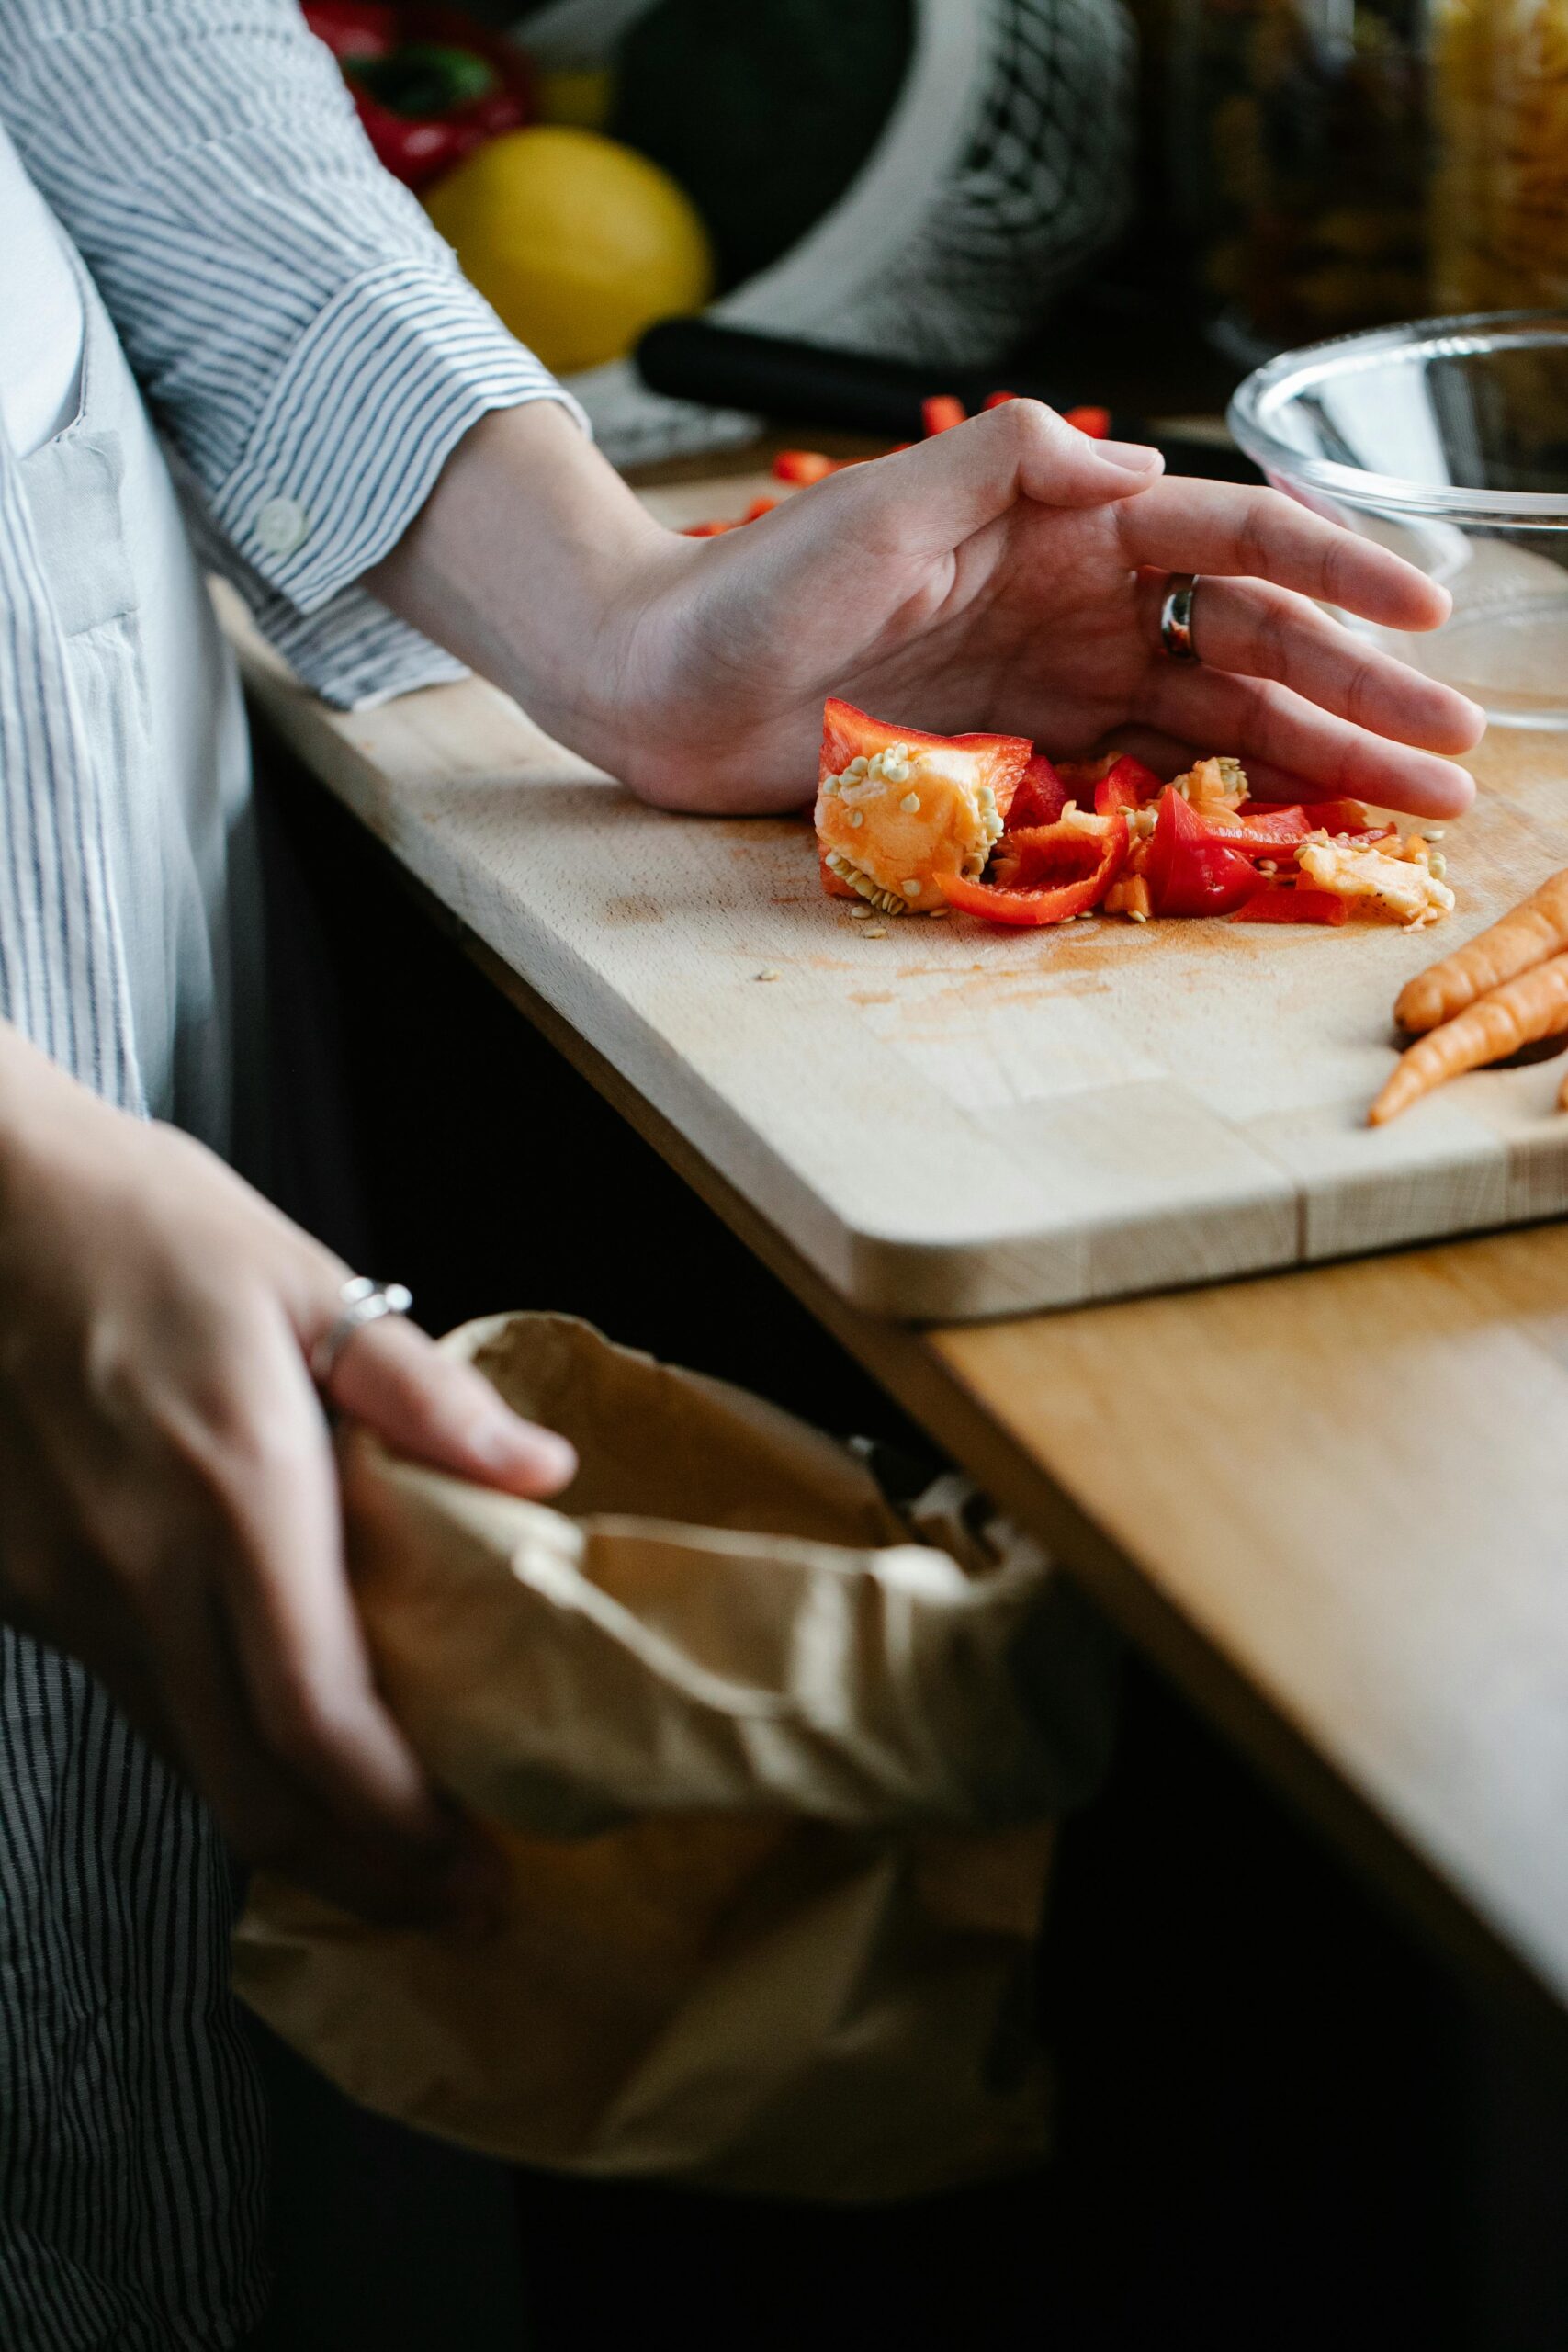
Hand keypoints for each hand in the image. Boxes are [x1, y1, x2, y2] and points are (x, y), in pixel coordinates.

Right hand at [0, 1028, 574, 1923]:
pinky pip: (127, 1697)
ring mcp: (63, 1588)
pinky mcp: (15, 1586)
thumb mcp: (302, 1280)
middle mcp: (140, 1568)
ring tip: (373, 1836)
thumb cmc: (142, 1224)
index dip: (397, 1825)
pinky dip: (207, 1743)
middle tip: (440, 1899)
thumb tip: (540, 1474)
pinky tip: (264, 1726)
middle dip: (353, 1872)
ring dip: (282, 1820)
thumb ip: (424, 1394)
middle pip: (248, 1789)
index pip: (321, 1718)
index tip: (471, 1870)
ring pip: (181, 1762)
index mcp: (237, 1490)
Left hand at [372, 400, 1482, 820]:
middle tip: (1457, 754)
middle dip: (1360, 693)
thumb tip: (1141, 465)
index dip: (1334, 570)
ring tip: (1416, 806)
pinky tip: (1297, 828)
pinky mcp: (1023, 756)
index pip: (1229, 537)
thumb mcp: (881, 502)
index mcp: (1066, 524)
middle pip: (1252, 641)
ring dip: (1320, 757)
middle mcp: (1081, 601)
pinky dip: (1225, 800)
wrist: (660, 685)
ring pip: (1219, 717)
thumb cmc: (753, 583)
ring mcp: (1058, 682)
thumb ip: (1007, 464)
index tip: (1421, 613)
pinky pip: (1146, 776)